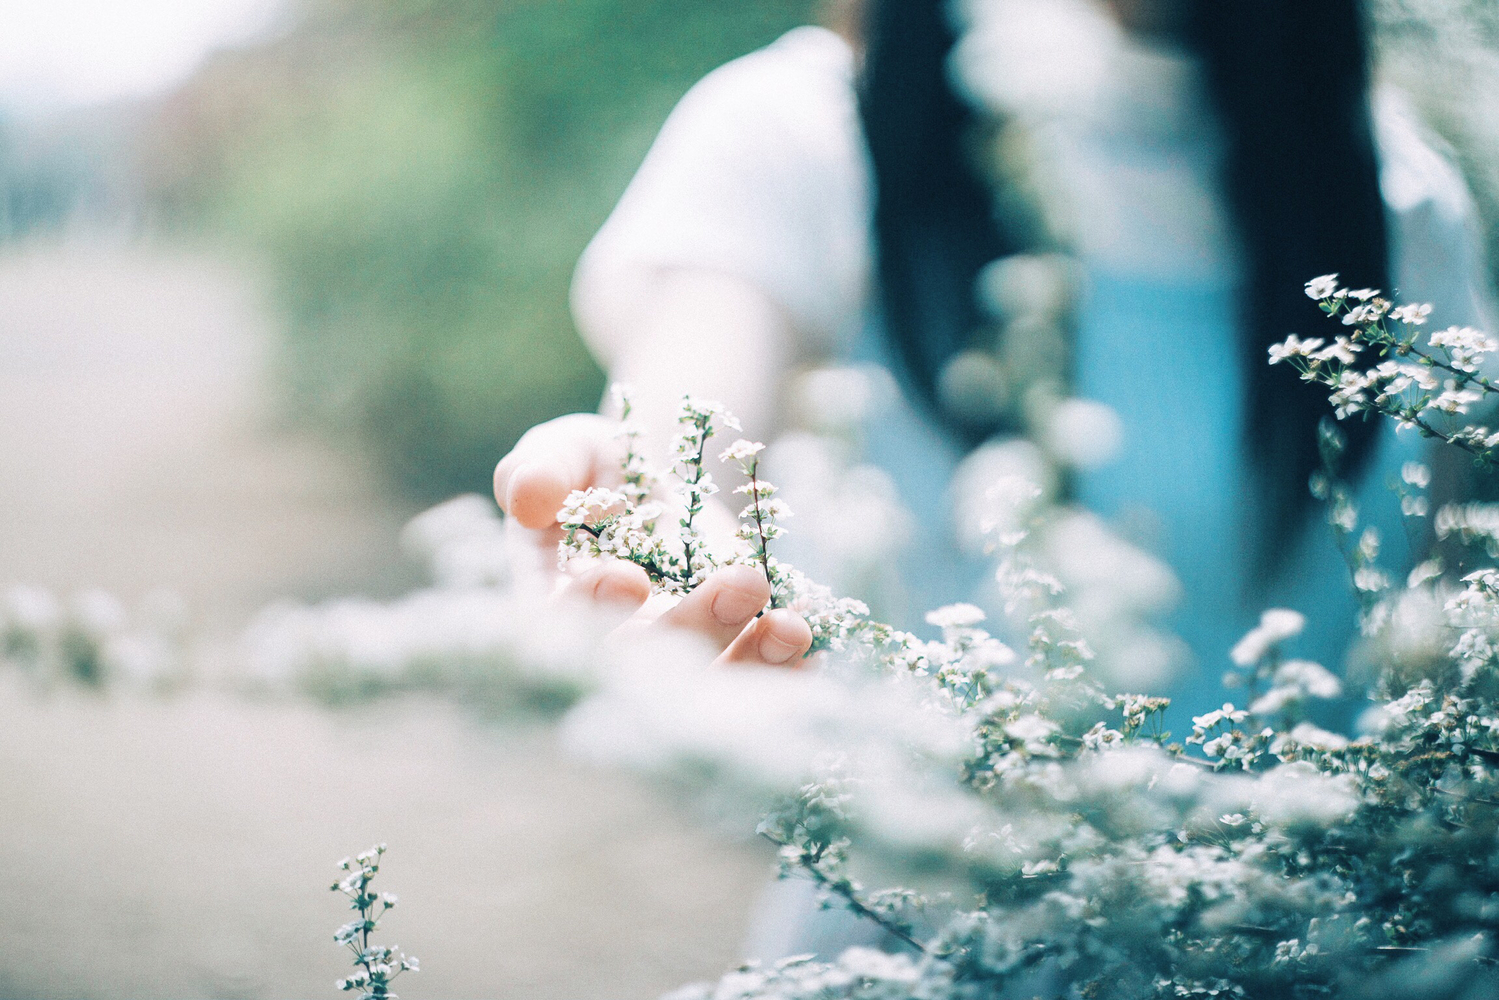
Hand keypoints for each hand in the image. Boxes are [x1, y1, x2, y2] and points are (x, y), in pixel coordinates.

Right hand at [494, 414, 811, 666]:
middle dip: (695, 628)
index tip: (628, 575)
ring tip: (793, 628)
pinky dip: (783, 674)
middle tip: (744, 580)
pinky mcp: (722, 662)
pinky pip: (753, 684)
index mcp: (551, 605)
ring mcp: (670, 666)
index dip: (592, 609)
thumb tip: (526, 498)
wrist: (661, 484)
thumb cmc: (596, 466)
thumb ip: (542, 466)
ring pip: (704, 688)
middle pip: (644, 666)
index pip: (559, 624)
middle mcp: (610, 650)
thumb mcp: (567, 449)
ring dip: (751, 665)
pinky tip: (811, 652)